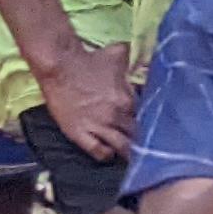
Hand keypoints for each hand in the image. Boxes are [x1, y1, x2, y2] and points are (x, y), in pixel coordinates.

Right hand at [34, 37, 142, 163]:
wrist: (59, 65)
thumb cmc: (89, 59)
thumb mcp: (118, 55)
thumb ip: (133, 61)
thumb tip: (146, 56)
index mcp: (128, 99)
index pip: (147, 117)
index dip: (150, 122)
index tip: (153, 127)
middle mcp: (116, 116)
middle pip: (136, 135)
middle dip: (142, 141)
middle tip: (145, 146)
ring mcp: (97, 126)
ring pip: (121, 146)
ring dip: (128, 153)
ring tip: (132, 157)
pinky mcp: (78, 133)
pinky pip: (98, 152)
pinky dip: (106, 155)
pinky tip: (109, 154)